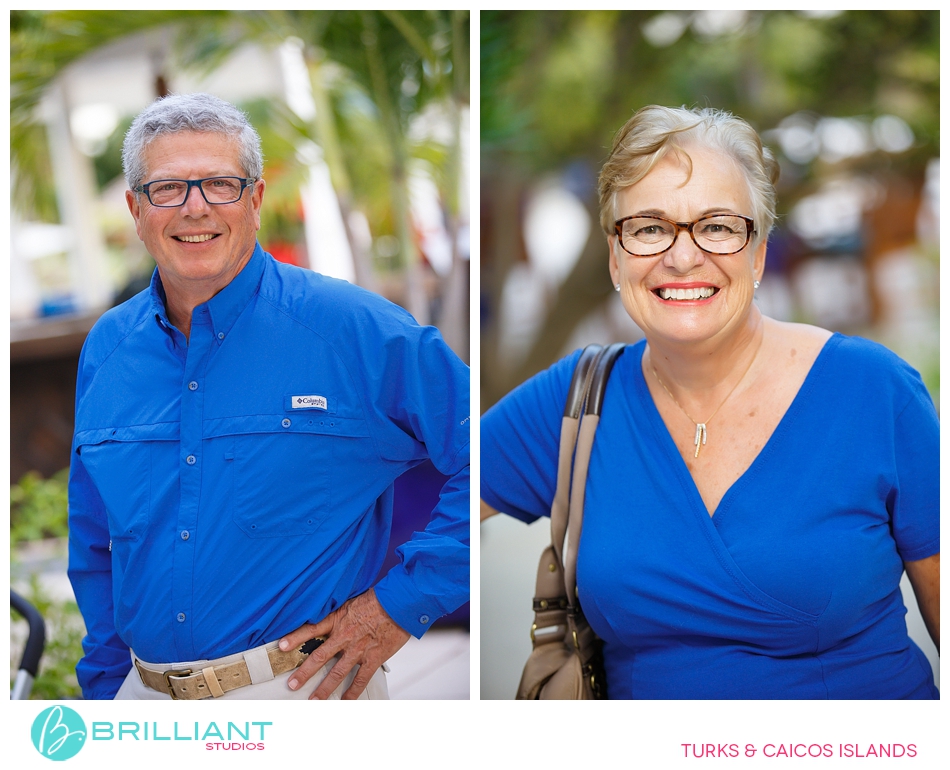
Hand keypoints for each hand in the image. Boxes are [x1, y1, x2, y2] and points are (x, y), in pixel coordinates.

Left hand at [279, 588, 410, 699]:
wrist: (400, 602)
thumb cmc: (379, 599)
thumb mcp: (353, 600)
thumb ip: (341, 613)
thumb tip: (332, 618)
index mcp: (339, 619)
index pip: (311, 629)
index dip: (295, 638)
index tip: (281, 646)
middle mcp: (345, 636)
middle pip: (319, 657)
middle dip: (304, 672)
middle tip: (292, 684)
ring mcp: (358, 649)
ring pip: (336, 672)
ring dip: (323, 688)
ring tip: (314, 700)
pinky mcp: (373, 658)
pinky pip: (360, 679)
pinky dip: (352, 692)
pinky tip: (345, 700)